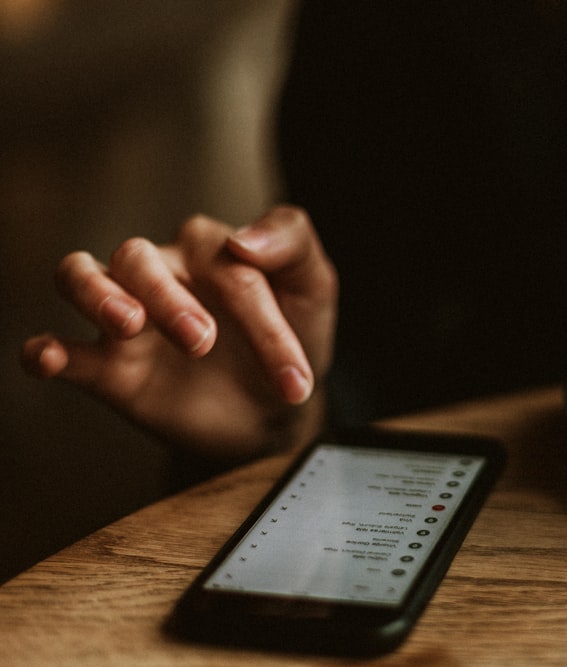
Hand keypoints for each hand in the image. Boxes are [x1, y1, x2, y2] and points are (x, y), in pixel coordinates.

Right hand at [21, 206, 337, 460]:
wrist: (278, 410)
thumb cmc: (296, 335)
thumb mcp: (313, 287)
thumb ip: (291, 242)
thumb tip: (240, 237)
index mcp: (213, 248)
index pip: (227, 267)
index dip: (264, 324)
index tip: (295, 380)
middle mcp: (164, 273)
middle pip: (138, 258)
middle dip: (167, 298)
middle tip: (202, 341)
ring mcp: (130, 318)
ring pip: (82, 277)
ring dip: (97, 295)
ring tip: (127, 325)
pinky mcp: (108, 367)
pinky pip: (58, 347)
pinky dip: (45, 349)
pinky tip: (49, 357)